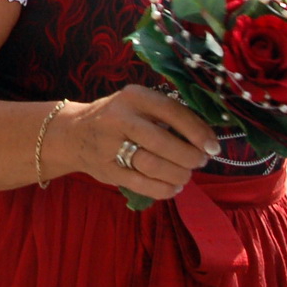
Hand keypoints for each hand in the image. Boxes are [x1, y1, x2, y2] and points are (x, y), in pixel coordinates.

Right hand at [52, 85, 217, 202]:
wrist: (72, 133)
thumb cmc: (117, 118)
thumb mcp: (137, 105)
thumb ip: (167, 116)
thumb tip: (207, 139)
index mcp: (133, 97)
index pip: (172, 112)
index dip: (198, 131)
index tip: (213, 147)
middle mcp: (119, 118)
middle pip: (163, 143)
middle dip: (189, 157)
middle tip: (199, 161)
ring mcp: (109, 145)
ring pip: (154, 166)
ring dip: (178, 174)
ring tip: (185, 174)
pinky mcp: (106, 169)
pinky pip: (143, 184)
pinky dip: (164, 189)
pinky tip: (173, 187)